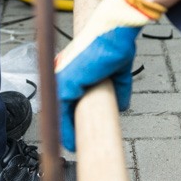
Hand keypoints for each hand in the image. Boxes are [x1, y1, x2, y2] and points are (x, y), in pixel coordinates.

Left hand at [55, 0, 166, 150]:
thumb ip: (117, 88)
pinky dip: (66, 131)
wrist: (114, 31)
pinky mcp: (65, 84)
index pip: (66, 96)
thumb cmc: (115, 42)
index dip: (69, 115)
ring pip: (59, 112)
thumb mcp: (118, 71)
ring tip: (72, 148)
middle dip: (65, 127)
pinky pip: (62, 114)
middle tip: (72, 144)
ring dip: (64, 133)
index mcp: (72, 66)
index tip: (74, 129)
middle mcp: (62, 71)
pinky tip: (71, 144)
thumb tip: (122, 105)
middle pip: (59, 106)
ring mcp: (62, 77)